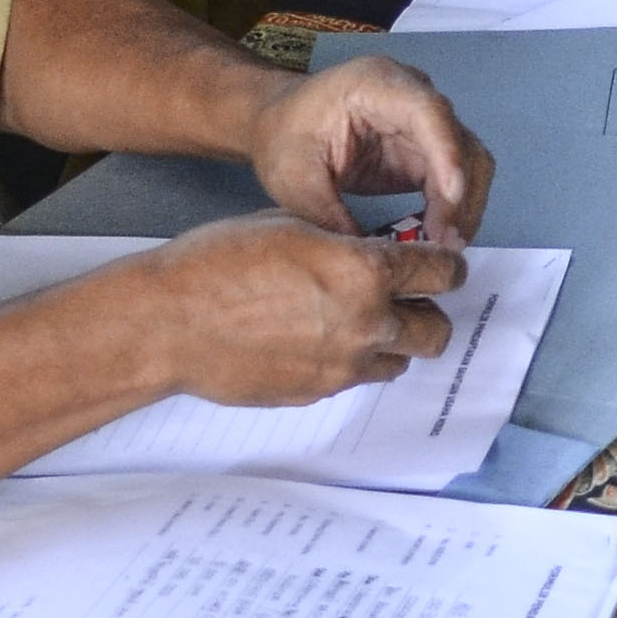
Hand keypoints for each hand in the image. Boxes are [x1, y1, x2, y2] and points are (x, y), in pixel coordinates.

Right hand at [129, 213, 460, 405]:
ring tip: (360, 323)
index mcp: (365, 270)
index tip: (442, 267)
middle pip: (437, 329)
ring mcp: (344, 364)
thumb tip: (374, 251)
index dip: (445, 267)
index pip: (443, 273)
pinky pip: (356, 379)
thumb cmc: (220, 262)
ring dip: (393, 342)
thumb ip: (348, 243)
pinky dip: (351, 362)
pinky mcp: (318, 392)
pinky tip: (317, 342)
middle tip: (410, 300)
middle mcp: (366, 321)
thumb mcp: (295, 225)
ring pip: (401, 361)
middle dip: (428, 311)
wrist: (171, 321)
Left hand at [245, 53, 490, 242]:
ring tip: (444, 246)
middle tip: (446, 242)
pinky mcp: (424, 147)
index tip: (449, 199)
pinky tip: (437, 236)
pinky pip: (454, 176)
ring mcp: (422, 121)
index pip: (429, 112)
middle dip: (461, 193)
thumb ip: (330, 217)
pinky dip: (452, 208)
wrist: (278, 123)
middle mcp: (412, 95)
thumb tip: (371, 261)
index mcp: (376, 84)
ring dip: (464, 205)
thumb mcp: (295, 179)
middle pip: (460, 139)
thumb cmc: (283, 138)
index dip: (447, 153)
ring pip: (468, 160)